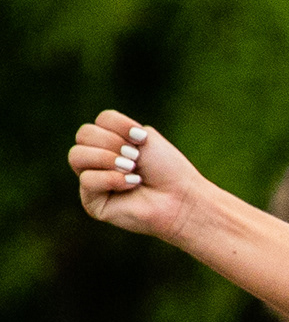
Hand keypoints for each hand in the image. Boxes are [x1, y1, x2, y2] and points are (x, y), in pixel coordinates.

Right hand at [68, 110, 205, 241]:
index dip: (119, 124)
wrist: (179, 198)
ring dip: (107, 159)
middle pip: (83, 134)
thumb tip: (87, 139)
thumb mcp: (144, 137)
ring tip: (131, 168)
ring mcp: (93, 179)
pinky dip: (111, 179)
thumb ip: (113, 128)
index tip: (142, 138)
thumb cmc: (167, 168)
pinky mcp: (91, 201)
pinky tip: (132, 184)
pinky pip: (87, 180)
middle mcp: (98, 158)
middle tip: (135, 157)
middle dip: (112, 142)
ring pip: (76, 155)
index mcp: (113, 140)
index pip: (100, 120)